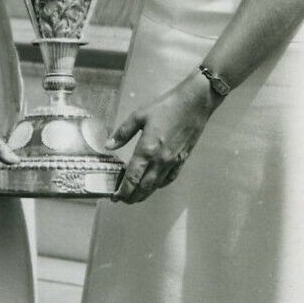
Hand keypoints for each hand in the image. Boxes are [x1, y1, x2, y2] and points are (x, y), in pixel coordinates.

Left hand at [110, 71, 215, 203]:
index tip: (114, 197)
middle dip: (132, 197)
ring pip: (156, 186)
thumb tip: (108, 145)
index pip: (132, 179)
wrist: (195, 103)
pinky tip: (154, 185)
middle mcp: (160, 161)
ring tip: (135, 197)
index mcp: (147, 150)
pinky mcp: (182, 159)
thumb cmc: (167, 106)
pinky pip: (169, 179)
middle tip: (122, 200)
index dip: (122, 191)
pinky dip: (160, 185)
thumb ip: (123, 133)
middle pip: (144, 188)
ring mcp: (173, 162)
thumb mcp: (139, 115)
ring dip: (144, 194)